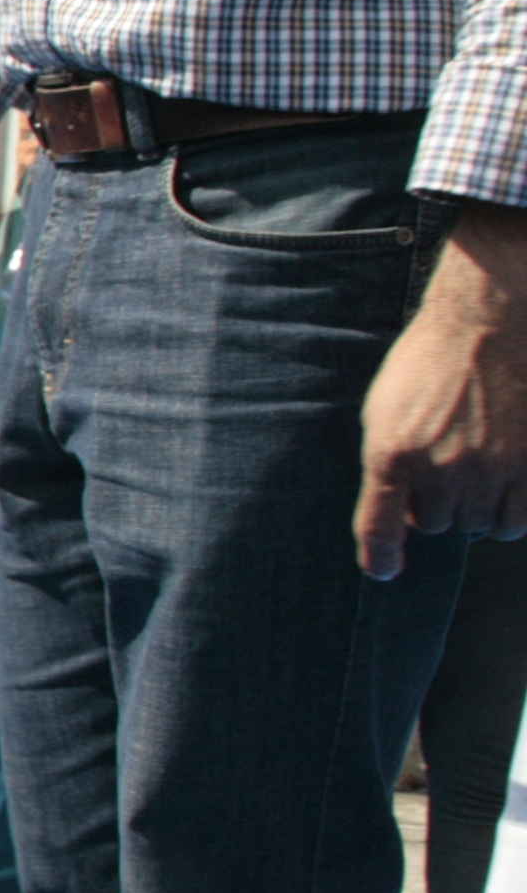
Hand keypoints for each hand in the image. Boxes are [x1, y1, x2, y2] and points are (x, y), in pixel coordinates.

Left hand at [355, 207, 526, 577]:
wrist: (491, 322)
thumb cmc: (432, 360)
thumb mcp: (387, 407)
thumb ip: (389, 460)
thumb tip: (400, 510)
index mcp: (392, 452)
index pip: (379, 524)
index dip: (381, 554)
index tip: (384, 570)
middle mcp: (441, 469)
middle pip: (437, 525)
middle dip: (439, 507)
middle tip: (449, 470)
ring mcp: (491, 469)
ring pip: (481, 526)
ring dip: (479, 511)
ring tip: (481, 473)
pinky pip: (519, 519)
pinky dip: (513, 512)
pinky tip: (510, 486)